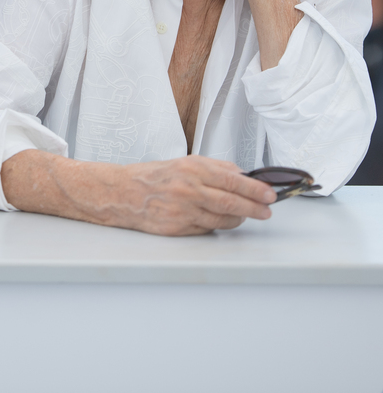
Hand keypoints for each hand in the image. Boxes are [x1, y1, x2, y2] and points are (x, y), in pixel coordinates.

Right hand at [116, 155, 275, 235]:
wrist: (122, 193)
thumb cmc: (151, 177)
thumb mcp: (182, 162)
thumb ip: (213, 168)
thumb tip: (241, 175)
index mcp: (191, 169)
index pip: (233, 180)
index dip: (255, 190)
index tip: (269, 194)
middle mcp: (189, 190)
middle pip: (232, 203)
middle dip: (255, 208)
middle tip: (266, 211)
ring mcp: (183, 211)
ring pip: (223, 220)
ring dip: (238, 219)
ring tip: (244, 216)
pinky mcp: (178, 228)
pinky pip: (207, 230)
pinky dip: (216, 226)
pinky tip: (218, 221)